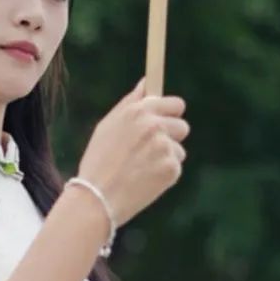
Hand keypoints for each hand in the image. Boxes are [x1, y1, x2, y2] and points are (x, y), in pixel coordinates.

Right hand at [76, 76, 188, 228]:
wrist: (97, 198)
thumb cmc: (98, 161)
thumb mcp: (108, 125)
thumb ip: (131, 102)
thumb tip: (146, 82)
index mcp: (139, 111)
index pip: (175, 104)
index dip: (170, 115)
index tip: (165, 122)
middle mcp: (154, 126)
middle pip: (182, 127)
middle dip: (171, 137)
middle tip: (150, 152)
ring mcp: (165, 147)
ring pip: (178, 150)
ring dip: (166, 158)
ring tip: (141, 169)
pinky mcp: (171, 168)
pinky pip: (175, 167)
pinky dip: (164, 175)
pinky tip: (145, 180)